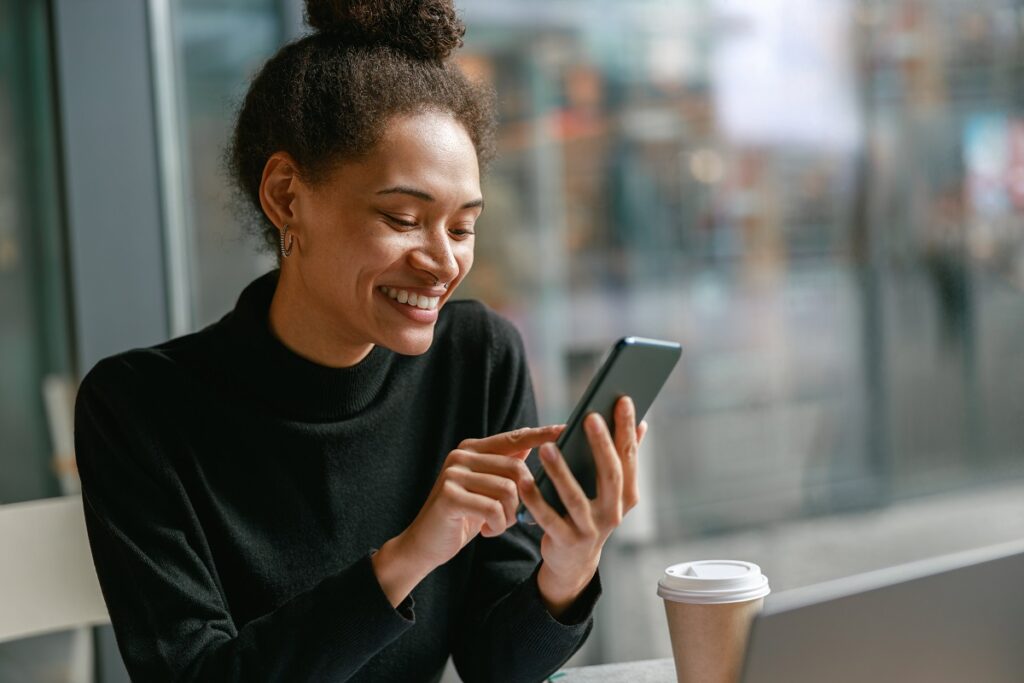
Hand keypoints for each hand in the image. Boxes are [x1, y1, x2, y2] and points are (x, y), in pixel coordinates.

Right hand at [374, 425, 562, 605]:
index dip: (542, 435)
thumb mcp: (487, 490)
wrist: (426, 544)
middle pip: (516, 468)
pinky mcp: (449, 495)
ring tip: (497, 524)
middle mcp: (462, 455)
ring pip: (508, 490)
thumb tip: (534, 443)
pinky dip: (498, 525)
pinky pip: (493, 508)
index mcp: (473, 449)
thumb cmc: (463, 517)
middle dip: (523, 498)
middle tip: (512, 517)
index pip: (515, 438)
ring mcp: (453, 473)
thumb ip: (505, 467)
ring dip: (510, 515)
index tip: (566, 429)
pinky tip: (486, 531)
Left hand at [517, 396, 647, 615]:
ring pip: (575, 498)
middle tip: (590, 416)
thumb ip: (624, 458)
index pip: (628, 457)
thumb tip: (642, 423)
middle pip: (610, 475)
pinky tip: (524, 479)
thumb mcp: (611, 490)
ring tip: (548, 447)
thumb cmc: (591, 513)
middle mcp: (613, 512)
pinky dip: (536, 499)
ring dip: (561, 471)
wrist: (574, 561)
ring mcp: (590, 529)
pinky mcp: (566, 541)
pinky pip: (548, 518)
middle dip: (601, 444)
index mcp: (626, 495)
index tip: (622, 400)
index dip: (626, 429)